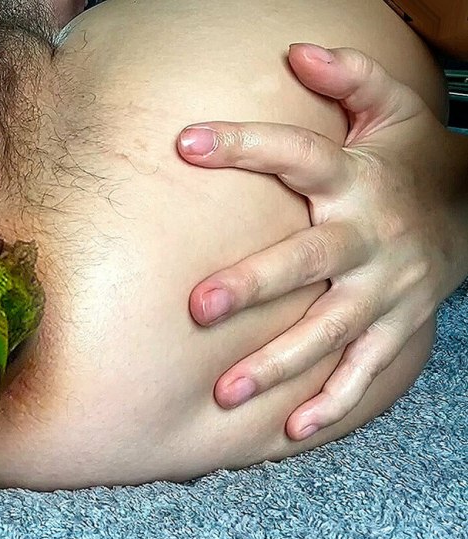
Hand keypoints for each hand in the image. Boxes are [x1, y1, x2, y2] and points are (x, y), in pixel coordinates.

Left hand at [177, 43, 467, 440]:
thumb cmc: (410, 160)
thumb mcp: (393, 111)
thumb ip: (351, 78)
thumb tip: (296, 49)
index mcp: (357, 179)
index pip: (297, 156)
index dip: (244, 145)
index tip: (184, 142)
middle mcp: (370, 237)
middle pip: (309, 261)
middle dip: (255, 284)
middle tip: (199, 306)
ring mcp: (386, 289)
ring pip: (330, 330)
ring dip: (279, 362)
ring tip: (225, 391)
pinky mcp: (397, 325)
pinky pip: (367, 370)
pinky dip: (334, 401)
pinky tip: (291, 431)